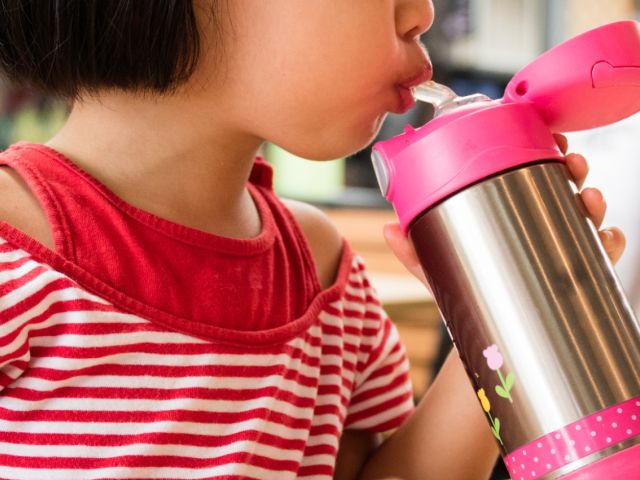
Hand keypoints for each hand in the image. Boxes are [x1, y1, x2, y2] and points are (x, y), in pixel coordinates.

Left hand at [383, 133, 625, 287]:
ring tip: (587, 197)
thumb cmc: (463, 293)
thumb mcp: (436, 270)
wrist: (484, 339)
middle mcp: (538, 227)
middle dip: (573, 168)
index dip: (541, 152)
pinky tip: (607, 238)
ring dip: (594, 200)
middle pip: (564, 187)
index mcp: (507, 214)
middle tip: (571, 161)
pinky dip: (610, 244)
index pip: (527, 174)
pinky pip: (602, 257)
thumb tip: (388, 229)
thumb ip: (414, 251)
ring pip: (586, 216)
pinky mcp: (576, 278)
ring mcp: (560, 250)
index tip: (549, 138)